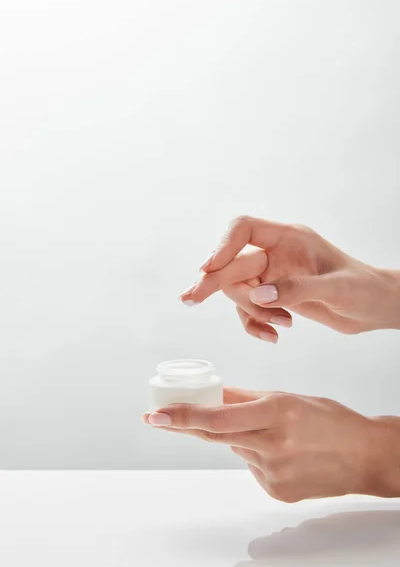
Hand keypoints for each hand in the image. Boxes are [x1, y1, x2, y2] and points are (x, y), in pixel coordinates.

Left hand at [142, 388, 399, 501]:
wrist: (364, 456)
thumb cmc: (330, 420)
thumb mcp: (289, 397)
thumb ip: (247, 397)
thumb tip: (214, 391)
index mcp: (276, 413)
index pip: (219, 417)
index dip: (183, 416)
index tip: (155, 415)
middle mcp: (272, 444)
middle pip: (216, 435)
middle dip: (185, 425)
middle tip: (158, 417)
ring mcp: (273, 472)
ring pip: (236, 449)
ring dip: (240, 438)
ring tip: (276, 433)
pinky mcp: (276, 490)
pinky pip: (251, 467)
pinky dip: (256, 456)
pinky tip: (284, 453)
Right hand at [179, 216, 399, 342]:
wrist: (375, 308)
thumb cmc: (363, 289)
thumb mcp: (335, 289)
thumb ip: (296, 290)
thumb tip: (258, 295)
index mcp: (290, 239)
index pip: (245, 230)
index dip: (223, 245)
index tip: (209, 266)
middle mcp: (276, 254)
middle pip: (232, 263)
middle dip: (214, 282)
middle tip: (190, 299)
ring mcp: (273, 276)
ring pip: (239, 291)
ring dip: (251, 312)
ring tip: (279, 327)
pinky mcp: (274, 297)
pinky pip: (250, 310)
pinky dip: (256, 324)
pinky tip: (275, 336)